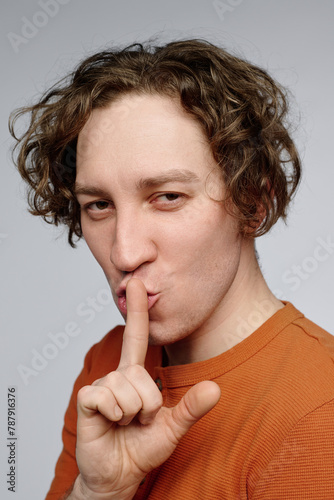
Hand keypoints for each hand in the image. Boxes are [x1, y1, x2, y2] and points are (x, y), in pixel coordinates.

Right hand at [74, 279, 220, 498]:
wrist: (119, 475)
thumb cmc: (143, 447)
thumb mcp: (173, 427)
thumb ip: (192, 408)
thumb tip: (216, 388)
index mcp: (135, 375)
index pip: (137, 337)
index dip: (138, 310)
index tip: (137, 283)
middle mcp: (117, 375)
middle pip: (140, 374)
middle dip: (148, 404)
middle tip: (140, 420)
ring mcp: (101, 387)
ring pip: (126, 388)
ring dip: (132, 413)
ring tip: (125, 423)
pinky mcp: (86, 400)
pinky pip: (107, 398)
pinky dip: (115, 416)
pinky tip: (110, 423)